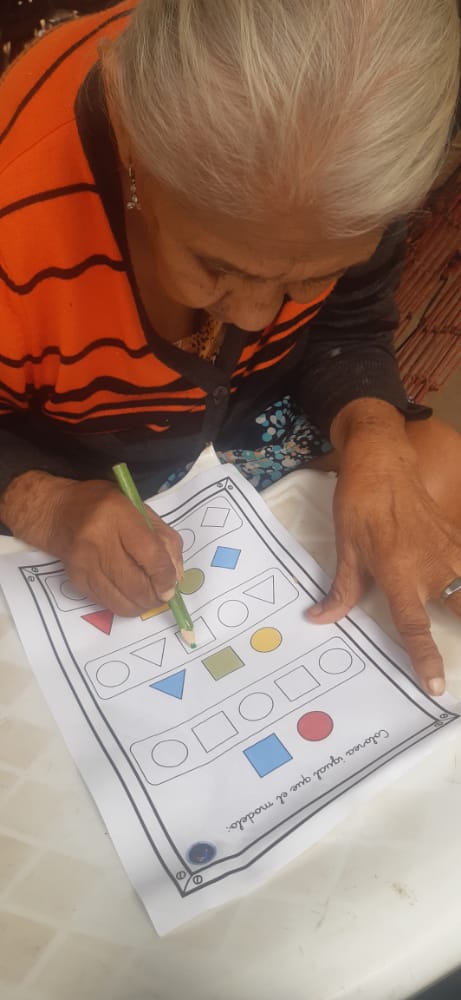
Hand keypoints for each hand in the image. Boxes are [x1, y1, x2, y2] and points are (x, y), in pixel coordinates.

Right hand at [0, 472, 182, 615]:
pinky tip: (129, 592)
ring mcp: (84, 565)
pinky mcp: (77, 581)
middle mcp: (98, 542)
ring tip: (148, 596)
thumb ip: (165, 540)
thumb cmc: (106, 508)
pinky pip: (108, 604)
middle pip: (137, 585)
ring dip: (142, 605)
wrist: (59, 513)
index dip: (165, 576)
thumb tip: (175, 577)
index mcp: (118, 516)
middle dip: (156, 596)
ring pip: (122, 602)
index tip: (171, 583)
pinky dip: (125, 604)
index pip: (150, 555)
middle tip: (163, 594)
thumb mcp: (141, 510)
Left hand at [308, 401, 460, 694]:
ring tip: (457, 615)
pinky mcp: (455, 537)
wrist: (383, 461)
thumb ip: (341, 589)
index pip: (415, 627)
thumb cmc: (360, 504)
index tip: (437, 686)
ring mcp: (448, 552)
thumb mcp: (346, 548)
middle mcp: (430, 568)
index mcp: (399, 576)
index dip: (425, 659)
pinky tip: (456, 587)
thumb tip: (319, 618)